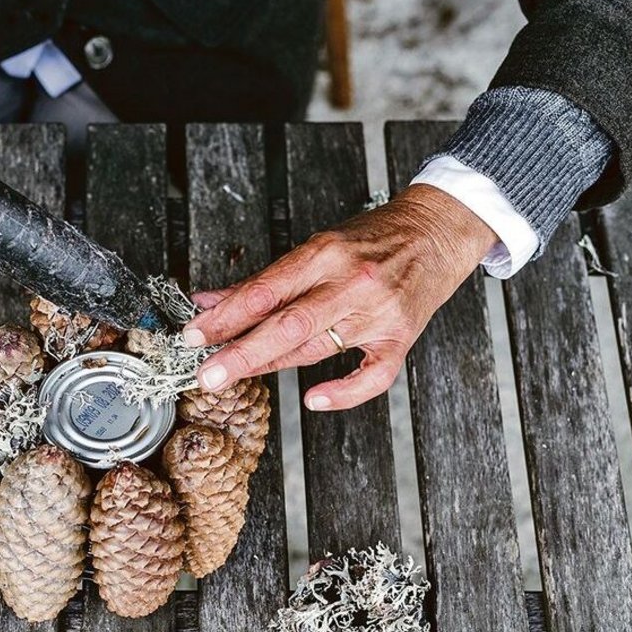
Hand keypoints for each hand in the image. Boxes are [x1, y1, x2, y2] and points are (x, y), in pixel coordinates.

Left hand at [181, 185, 496, 410]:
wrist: (437, 232)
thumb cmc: (372, 239)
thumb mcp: (317, 247)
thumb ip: (265, 280)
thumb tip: (210, 301)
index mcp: (326, 253)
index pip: (266, 290)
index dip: (226, 316)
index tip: (194, 335)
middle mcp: (352, 282)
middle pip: (288, 325)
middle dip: (242, 352)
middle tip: (206, 374)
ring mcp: (379, 312)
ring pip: (318, 348)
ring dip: (271, 365)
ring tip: (234, 373)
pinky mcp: (401, 337)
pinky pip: (372, 376)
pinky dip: (342, 392)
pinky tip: (313, 399)